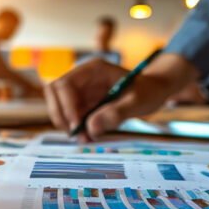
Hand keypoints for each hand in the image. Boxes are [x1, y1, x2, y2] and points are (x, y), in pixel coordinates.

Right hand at [44, 54, 199, 139]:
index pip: (65, 85)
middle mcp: (83, 78)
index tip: (76, 125)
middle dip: (59, 114)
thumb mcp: (138, 101)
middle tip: (75, 134)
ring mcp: (82, 91)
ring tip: (85, 138)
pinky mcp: (85, 104)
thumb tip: (92, 128)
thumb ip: (116, 113)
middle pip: (54, 92)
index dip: (65, 106)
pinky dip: (76, 128)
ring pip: (59, 105)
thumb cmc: (149, 90)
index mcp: (93, 70)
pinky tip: (88, 136)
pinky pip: (71, 116)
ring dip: (66, 123)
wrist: (155, 91)